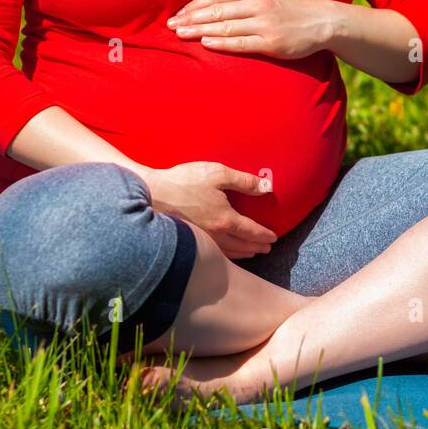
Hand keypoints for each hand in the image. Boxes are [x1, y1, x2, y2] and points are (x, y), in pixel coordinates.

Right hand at [144, 161, 277, 259]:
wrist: (153, 194)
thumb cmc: (185, 182)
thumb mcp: (218, 174)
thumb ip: (244, 181)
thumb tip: (267, 187)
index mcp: (226, 219)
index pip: (251, 231)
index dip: (264, 235)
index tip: (273, 237)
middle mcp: (216, 234)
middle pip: (242, 245)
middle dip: (257, 246)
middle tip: (267, 248)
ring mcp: (203, 239)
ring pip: (229, 251)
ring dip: (243, 253)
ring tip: (251, 252)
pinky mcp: (190, 239)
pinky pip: (215, 251)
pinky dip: (227, 255)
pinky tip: (226, 252)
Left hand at [166, 0, 336, 59]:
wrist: (322, 22)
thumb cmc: (292, 7)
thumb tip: (214, 2)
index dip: (196, 5)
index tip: (179, 13)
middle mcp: (259, 4)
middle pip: (217, 11)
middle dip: (191, 18)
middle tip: (171, 26)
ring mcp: (265, 24)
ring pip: (225, 27)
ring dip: (200, 30)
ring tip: (181, 34)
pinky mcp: (271, 43)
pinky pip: (241, 43)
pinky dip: (221, 43)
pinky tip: (205, 43)